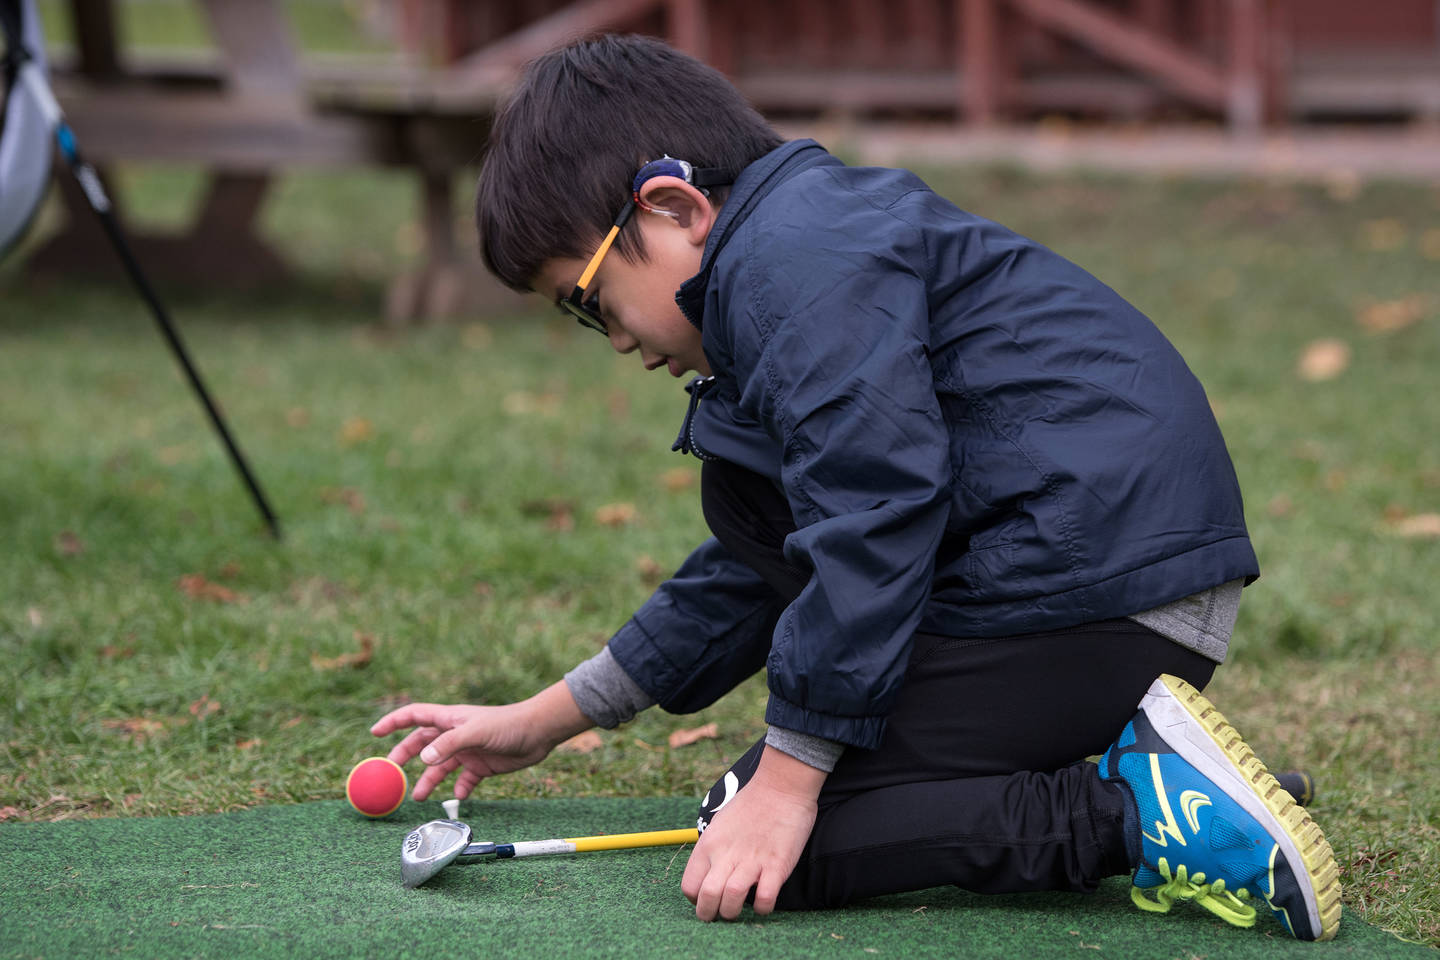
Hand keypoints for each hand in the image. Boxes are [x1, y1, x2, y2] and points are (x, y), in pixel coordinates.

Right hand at [370, 681, 590, 800]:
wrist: (538, 733)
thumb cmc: (507, 724)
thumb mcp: (475, 732)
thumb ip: (448, 745)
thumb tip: (423, 759)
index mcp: (450, 719)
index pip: (414, 716)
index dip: (393, 722)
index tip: (374, 733)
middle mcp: (455, 734)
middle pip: (422, 744)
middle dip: (405, 757)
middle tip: (391, 775)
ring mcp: (468, 750)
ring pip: (440, 767)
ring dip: (428, 781)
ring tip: (417, 797)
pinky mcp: (482, 766)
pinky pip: (464, 780)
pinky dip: (458, 789)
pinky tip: (458, 798)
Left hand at [681, 746, 824, 919]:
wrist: (781, 785)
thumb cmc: (751, 804)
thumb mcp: (720, 823)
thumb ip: (713, 850)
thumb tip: (709, 872)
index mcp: (709, 845)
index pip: (689, 886)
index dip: (696, 900)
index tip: (707, 900)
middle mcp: (726, 854)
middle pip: (706, 898)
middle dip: (710, 915)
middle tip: (719, 914)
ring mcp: (752, 860)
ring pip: (731, 901)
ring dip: (733, 913)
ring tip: (740, 909)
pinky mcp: (777, 864)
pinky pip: (765, 899)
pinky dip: (762, 908)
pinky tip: (764, 902)